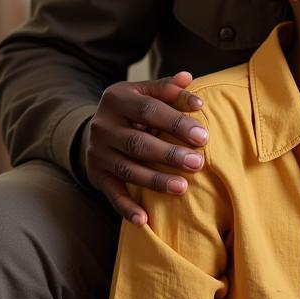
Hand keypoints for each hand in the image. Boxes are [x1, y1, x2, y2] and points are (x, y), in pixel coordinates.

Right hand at [83, 72, 207, 224]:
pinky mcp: (97, 175)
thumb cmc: (135, 108)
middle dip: (170, 154)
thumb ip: (168, 88)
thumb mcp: (146, 92)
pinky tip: (144, 220)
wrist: (97, 127)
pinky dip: (126, 208)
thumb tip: (188, 78)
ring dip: (156, 180)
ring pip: (128, 169)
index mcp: (117, 98)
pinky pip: (112, 193)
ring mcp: (98, 152)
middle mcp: (103, 126)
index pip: (150, 109)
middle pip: (139, 142)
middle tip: (198, 163)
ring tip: (183, 187)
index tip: (203, 134)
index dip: (177, 120)